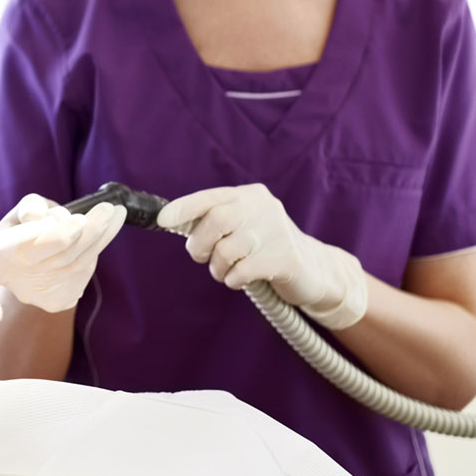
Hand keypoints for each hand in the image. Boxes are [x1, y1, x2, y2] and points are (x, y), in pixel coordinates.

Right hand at [0, 196, 126, 313]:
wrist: (20, 267)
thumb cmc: (22, 230)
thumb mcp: (20, 212)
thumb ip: (30, 207)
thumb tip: (37, 216)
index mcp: (3, 254)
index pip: (36, 249)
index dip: (61, 236)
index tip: (82, 218)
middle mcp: (19, 280)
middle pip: (64, 258)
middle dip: (92, 232)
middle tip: (109, 210)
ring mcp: (38, 295)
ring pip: (78, 266)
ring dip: (101, 239)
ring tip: (115, 216)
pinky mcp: (56, 301)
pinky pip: (81, 275)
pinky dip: (93, 253)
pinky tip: (101, 237)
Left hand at [157, 184, 370, 330]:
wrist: (313, 270)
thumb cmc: (266, 247)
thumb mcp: (244, 225)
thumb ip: (216, 221)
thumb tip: (171, 220)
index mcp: (250, 196)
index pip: (210, 197)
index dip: (183, 208)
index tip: (162, 221)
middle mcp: (265, 208)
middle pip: (216, 221)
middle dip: (199, 244)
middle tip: (200, 256)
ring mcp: (277, 232)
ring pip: (226, 250)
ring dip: (217, 268)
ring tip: (225, 271)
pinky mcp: (285, 258)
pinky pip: (241, 271)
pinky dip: (232, 279)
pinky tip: (240, 279)